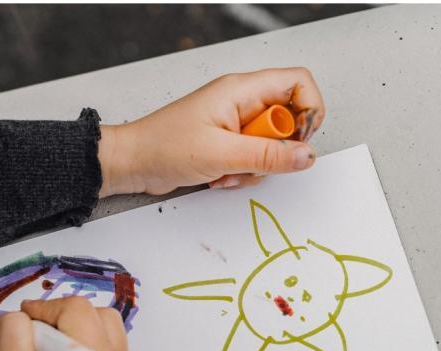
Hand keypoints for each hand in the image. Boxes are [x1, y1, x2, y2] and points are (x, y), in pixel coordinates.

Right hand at [0, 297, 136, 350]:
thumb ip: (14, 332)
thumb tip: (28, 314)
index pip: (76, 310)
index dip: (45, 310)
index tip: (25, 325)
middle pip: (97, 314)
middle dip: (63, 318)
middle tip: (39, 341)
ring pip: (107, 326)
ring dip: (78, 328)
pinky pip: (110, 345)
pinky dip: (88, 343)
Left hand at [98, 67, 325, 195]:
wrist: (131, 163)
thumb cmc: (163, 148)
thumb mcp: (221, 154)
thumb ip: (267, 156)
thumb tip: (306, 156)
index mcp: (241, 90)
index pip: (297, 82)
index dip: (309, 110)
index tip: (299, 141)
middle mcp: (241, 103)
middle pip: (287, 120)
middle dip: (275, 150)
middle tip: (252, 161)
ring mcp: (233, 124)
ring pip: (271, 146)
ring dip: (255, 168)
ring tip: (226, 172)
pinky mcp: (226, 144)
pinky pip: (252, 159)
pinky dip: (241, 174)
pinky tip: (217, 177)